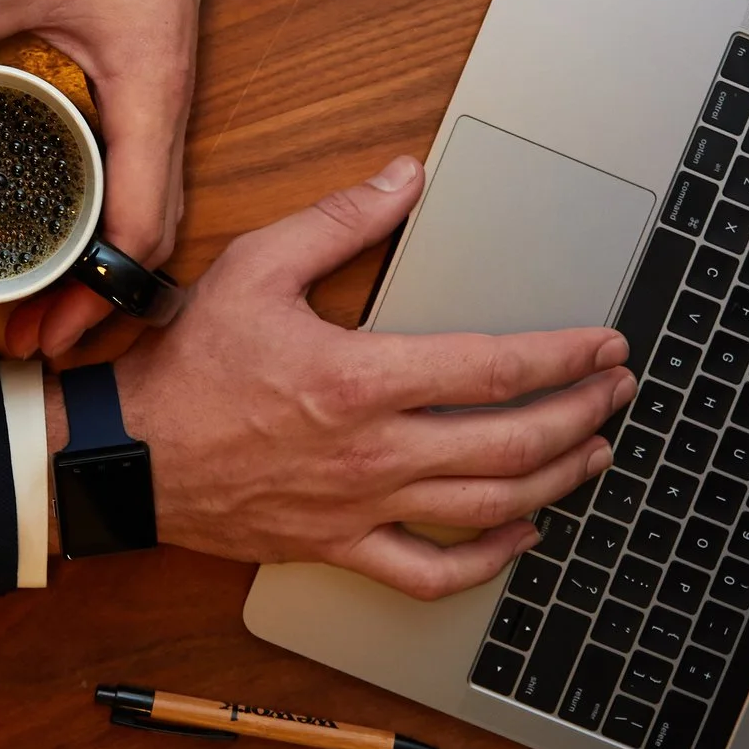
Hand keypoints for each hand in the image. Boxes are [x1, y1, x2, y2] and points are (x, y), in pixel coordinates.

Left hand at [0, 0, 208, 357]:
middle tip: (35, 335)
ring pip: (150, 198)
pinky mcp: (149, 68)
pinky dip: (108, 203)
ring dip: (104, 253)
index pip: (143, 225)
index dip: (101, 292)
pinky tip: (63, 210)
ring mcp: (165, 87)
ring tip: (47, 292)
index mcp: (152, 93)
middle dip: (98, 294)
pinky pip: (140, 158)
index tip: (50, 330)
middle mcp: (169, 102)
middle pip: (151, 230)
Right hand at [64, 155, 636, 598]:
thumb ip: (340, 220)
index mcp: (362, 379)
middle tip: (618, 391)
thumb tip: (407, 176)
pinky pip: (430, 573)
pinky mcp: (340, 546)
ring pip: (487, 507)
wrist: (130, 455)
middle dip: (583, 414)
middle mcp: (375, 451)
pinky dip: (487, 560)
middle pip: (512, 442)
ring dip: (556, 480)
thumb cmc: (190, 366)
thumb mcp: (257, 267)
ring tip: (595, 453)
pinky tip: (519, 536)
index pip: (495, 368)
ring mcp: (362, 507)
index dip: (566, 356)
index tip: (607, 344)